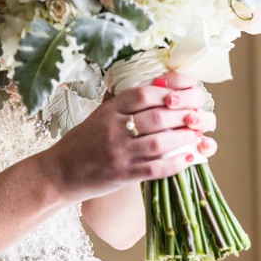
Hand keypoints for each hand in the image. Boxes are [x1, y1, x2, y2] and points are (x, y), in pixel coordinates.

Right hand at [41, 72, 217, 203]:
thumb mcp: (98, 114)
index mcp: (109, 110)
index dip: (168, 90)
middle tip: (200, 113)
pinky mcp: (123, 175)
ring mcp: (118, 154)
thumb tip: (155, 85)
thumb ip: (122, 101)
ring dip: (184, 138)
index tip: (187, 89)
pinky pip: (155, 169)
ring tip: (199, 134)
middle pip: (156, 118)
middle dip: (183, 115)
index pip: (142, 94)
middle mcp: (113, 130)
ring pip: (159, 144)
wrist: (60, 172)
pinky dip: (176, 163)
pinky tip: (190, 157)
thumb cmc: (81, 141)